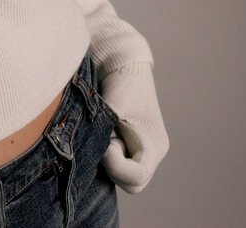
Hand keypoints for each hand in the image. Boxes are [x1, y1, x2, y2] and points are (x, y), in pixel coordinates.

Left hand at [98, 61, 168, 193]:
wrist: (124, 63)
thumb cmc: (122, 82)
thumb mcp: (113, 105)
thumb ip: (103, 129)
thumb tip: (90, 152)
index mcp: (155, 146)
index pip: (136, 177)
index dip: (115, 165)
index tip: (104, 143)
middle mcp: (153, 153)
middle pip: (132, 183)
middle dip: (113, 167)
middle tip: (104, 141)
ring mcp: (143, 151)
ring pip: (124, 176)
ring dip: (109, 162)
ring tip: (104, 134)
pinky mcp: (132, 147)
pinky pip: (120, 165)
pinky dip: (107, 157)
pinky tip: (102, 136)